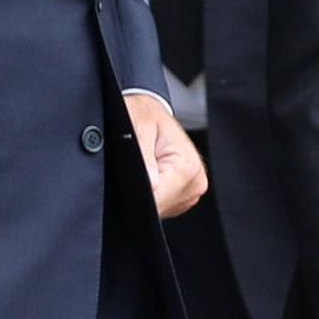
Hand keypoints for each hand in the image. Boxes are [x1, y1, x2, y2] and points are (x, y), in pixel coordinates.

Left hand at [127, 95, 207, 219]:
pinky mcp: (184, 195)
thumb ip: (144, 157)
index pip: (159, 199)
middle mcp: (195, 182)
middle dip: (140, 194)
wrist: (150, 110)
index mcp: (188, 167)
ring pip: (159, 208)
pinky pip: (162, 205)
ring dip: (145, 195)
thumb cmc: (144, 114)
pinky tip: (146, 175)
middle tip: (130, 169)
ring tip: (140, 168)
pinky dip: (150, 195)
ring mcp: (191, 191)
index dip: (136, 195)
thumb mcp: (140, 127)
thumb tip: (150, 184)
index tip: (123, 185)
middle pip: (159, 207)